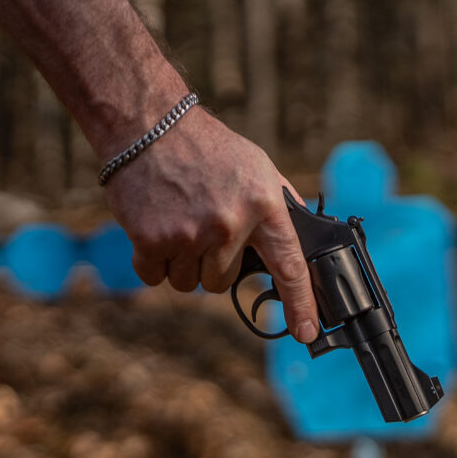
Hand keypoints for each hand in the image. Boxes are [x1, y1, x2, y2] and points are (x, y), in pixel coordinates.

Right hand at [102, 107, 319, 342]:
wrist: (150, 124)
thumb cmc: (208, 148)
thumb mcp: (259, 167)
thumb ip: (280, 207)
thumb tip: (304, 241)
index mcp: (264, 206)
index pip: (289, 267)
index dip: (300, 305)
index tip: (306, 333)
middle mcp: (230, 224)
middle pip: (222, 282)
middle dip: (212, 263)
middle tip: (202, 226)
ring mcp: (190, 234)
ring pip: (189, 283)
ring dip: (182, 263)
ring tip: (179, 221)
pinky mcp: (151, 239)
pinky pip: (155, 278)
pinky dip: (153, 262)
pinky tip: (154, 228)